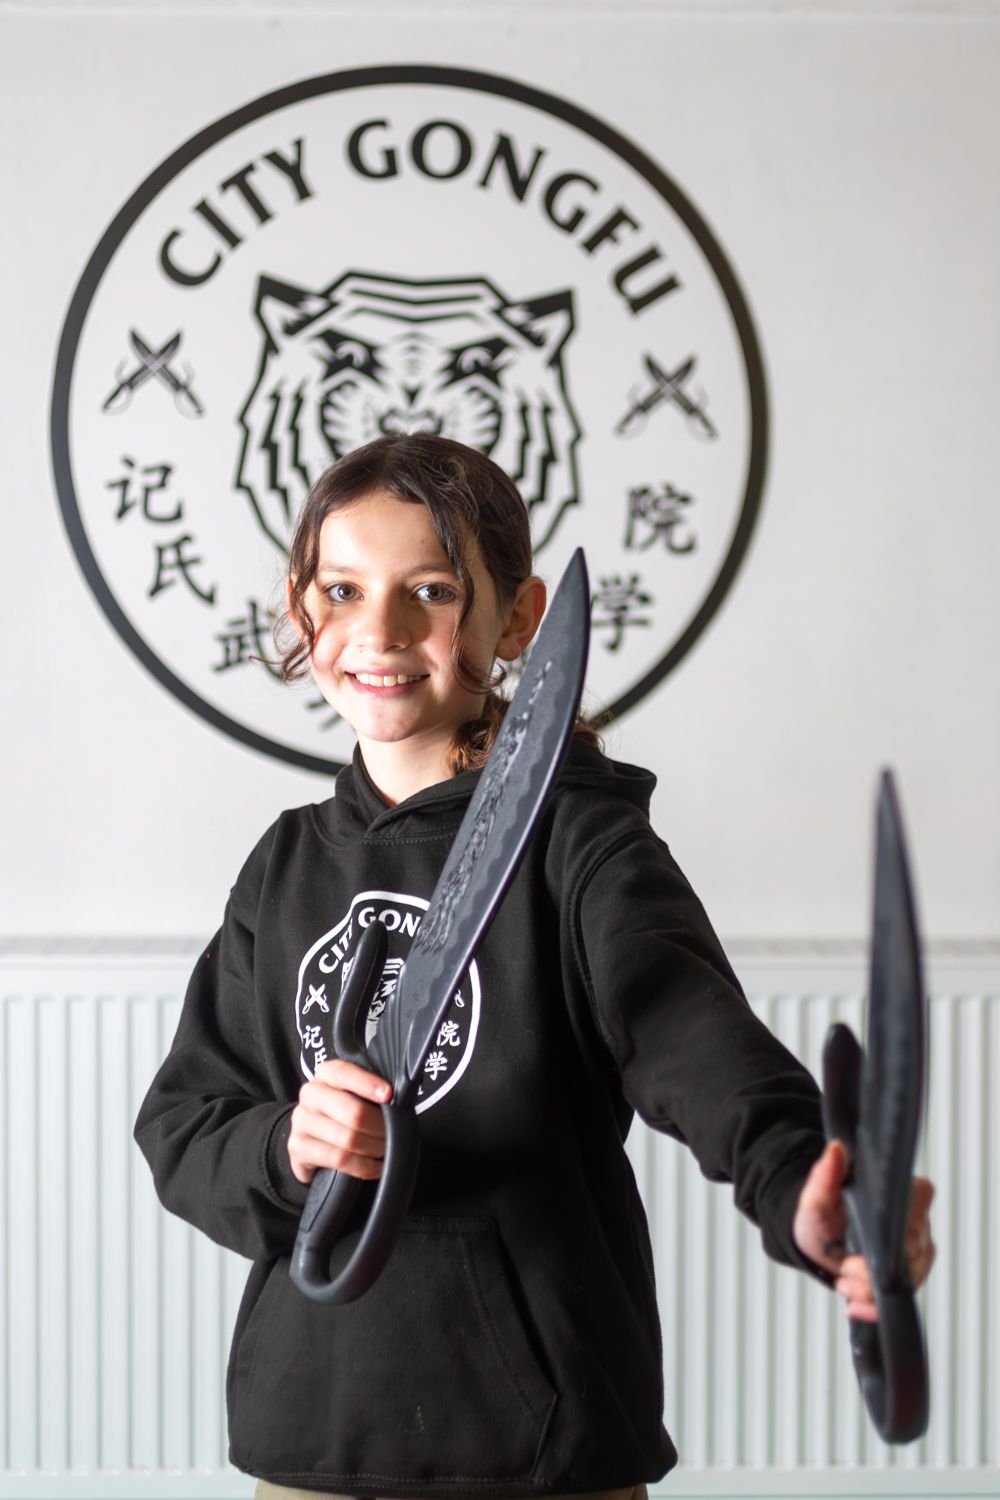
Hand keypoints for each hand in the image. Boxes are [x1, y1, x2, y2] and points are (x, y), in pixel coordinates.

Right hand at [288, 1058, 390, 1184]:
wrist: (312, 1139)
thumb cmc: (342, 1112)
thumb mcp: (354, 1094)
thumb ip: (371, 1090)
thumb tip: (398, 1097)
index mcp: (326, 1074)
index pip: (345, 1073)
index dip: (368, 1084)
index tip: (388, 1094)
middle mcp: (311, 1094)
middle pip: (353, 1112)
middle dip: (380, 1127)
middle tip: (395, 1133)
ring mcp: (302, 1121)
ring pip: (348, 1139)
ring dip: (374, 1148)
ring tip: (386, 1149)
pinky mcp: (299, 1148)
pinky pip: (340, 1159)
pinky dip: (364, 1166)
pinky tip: (375, 1167)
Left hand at [792, 1140, 935, 1321]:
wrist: (817, 1240)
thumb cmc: (822, 1214)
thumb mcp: (816, 1197)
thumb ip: (825, 1174)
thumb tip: (836, 1149)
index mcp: (902, 1193)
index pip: (916, 1219)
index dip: (895, 1243)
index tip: (861, 1258)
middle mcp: (916, 1220)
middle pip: (913, 1256)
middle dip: (877, 1274)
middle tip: (845, 1272)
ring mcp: (916, 1248)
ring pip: (910, 1279)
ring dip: (874, 1292)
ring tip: (845, 1287)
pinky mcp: (909, 1272)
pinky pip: (902, 1294)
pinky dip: (877, 1306)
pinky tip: (857, 1306)